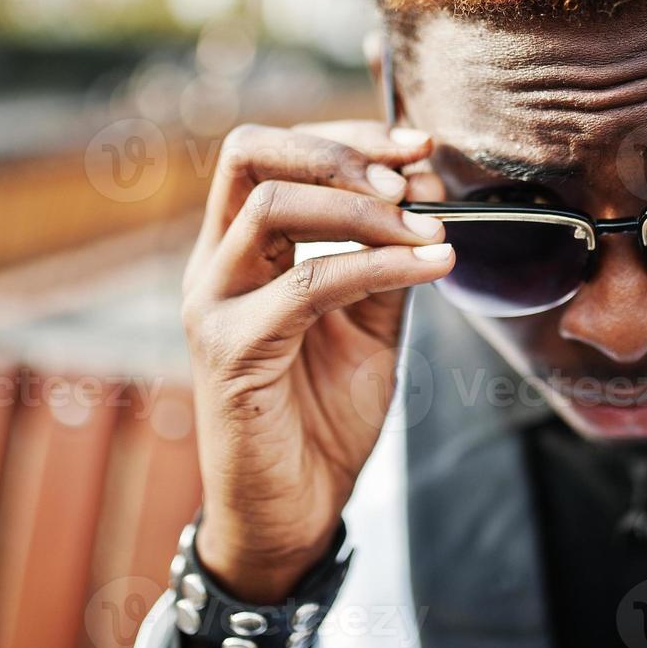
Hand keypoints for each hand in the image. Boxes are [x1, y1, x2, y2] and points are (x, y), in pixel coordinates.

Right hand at [180, 121, 452, 603]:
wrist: (292, 512)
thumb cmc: (322, 417)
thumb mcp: (368, 324)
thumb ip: (385, 262)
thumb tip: (428, 196)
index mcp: (239, 248)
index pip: (271, 150)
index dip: (347, 135)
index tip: (419, 145)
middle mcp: (214, 264)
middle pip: (249, 152)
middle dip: (340, 150)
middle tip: (410, 181)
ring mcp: (214, 304)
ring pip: (271, 206)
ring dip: (363, 208)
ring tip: (428, 231)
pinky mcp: (231, 351)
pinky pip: (306, 282)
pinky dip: (377, 264)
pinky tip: (431, 267)